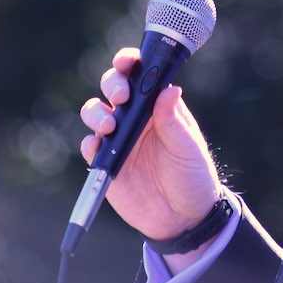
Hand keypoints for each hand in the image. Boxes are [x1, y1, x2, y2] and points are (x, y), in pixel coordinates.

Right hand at [79, 48, 221, 246]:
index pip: (139, 75)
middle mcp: (135, 118)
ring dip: (96, 113)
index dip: (129, 62)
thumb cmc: (193, 177)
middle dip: (112, 84)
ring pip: (94, 112)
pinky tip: (98, 147)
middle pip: (112, 87)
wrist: (184, 219)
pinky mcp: (106, 164)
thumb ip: (175, 122)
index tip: (127, 62)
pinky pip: (89, 147)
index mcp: (157, 106)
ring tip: (109, 126)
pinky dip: (90, 143)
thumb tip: (170, 89)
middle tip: (121, 97)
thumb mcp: (189, 149)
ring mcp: (118, 139)